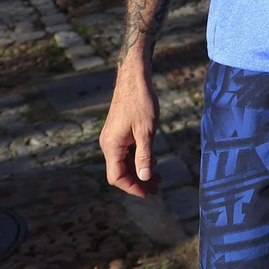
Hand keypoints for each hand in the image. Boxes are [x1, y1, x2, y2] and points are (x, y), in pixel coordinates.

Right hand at [100, 68, 161, 197]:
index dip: (132, 187)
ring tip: (159, 178)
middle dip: (139, 181)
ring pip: (125, 161)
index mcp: (111, 146)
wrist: (135, 77)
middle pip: (121, 171)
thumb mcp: (146, 131)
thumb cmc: (141, 101)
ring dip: (140, 170)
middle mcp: (109, 143)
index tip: (148, 193)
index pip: (117, 177)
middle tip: (158, 189)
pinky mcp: (120, 131)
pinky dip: (139, 158)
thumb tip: (144, 178)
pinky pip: (127, 151)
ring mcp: (114, 137)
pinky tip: (154, 162)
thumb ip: (144, 156)